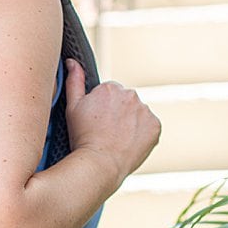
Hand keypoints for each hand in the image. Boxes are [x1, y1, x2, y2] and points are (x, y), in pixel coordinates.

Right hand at [64, 58, 160, 183]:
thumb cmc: (82, 138)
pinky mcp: (155, 126)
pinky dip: (142, 134)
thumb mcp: (72, 107)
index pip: (110, 93)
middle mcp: (130, 95)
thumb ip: (74, 81)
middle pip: (125, 102)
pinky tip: (129, 144)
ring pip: (138, 114)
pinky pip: (149, 127)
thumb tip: (72, 62)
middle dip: (118, 114)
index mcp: (110, 88)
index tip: (97, 123)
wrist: (100, 164)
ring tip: (117, 140)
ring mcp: (145, 111)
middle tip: (106, 132)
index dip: (102, 109)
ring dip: (131, 123)